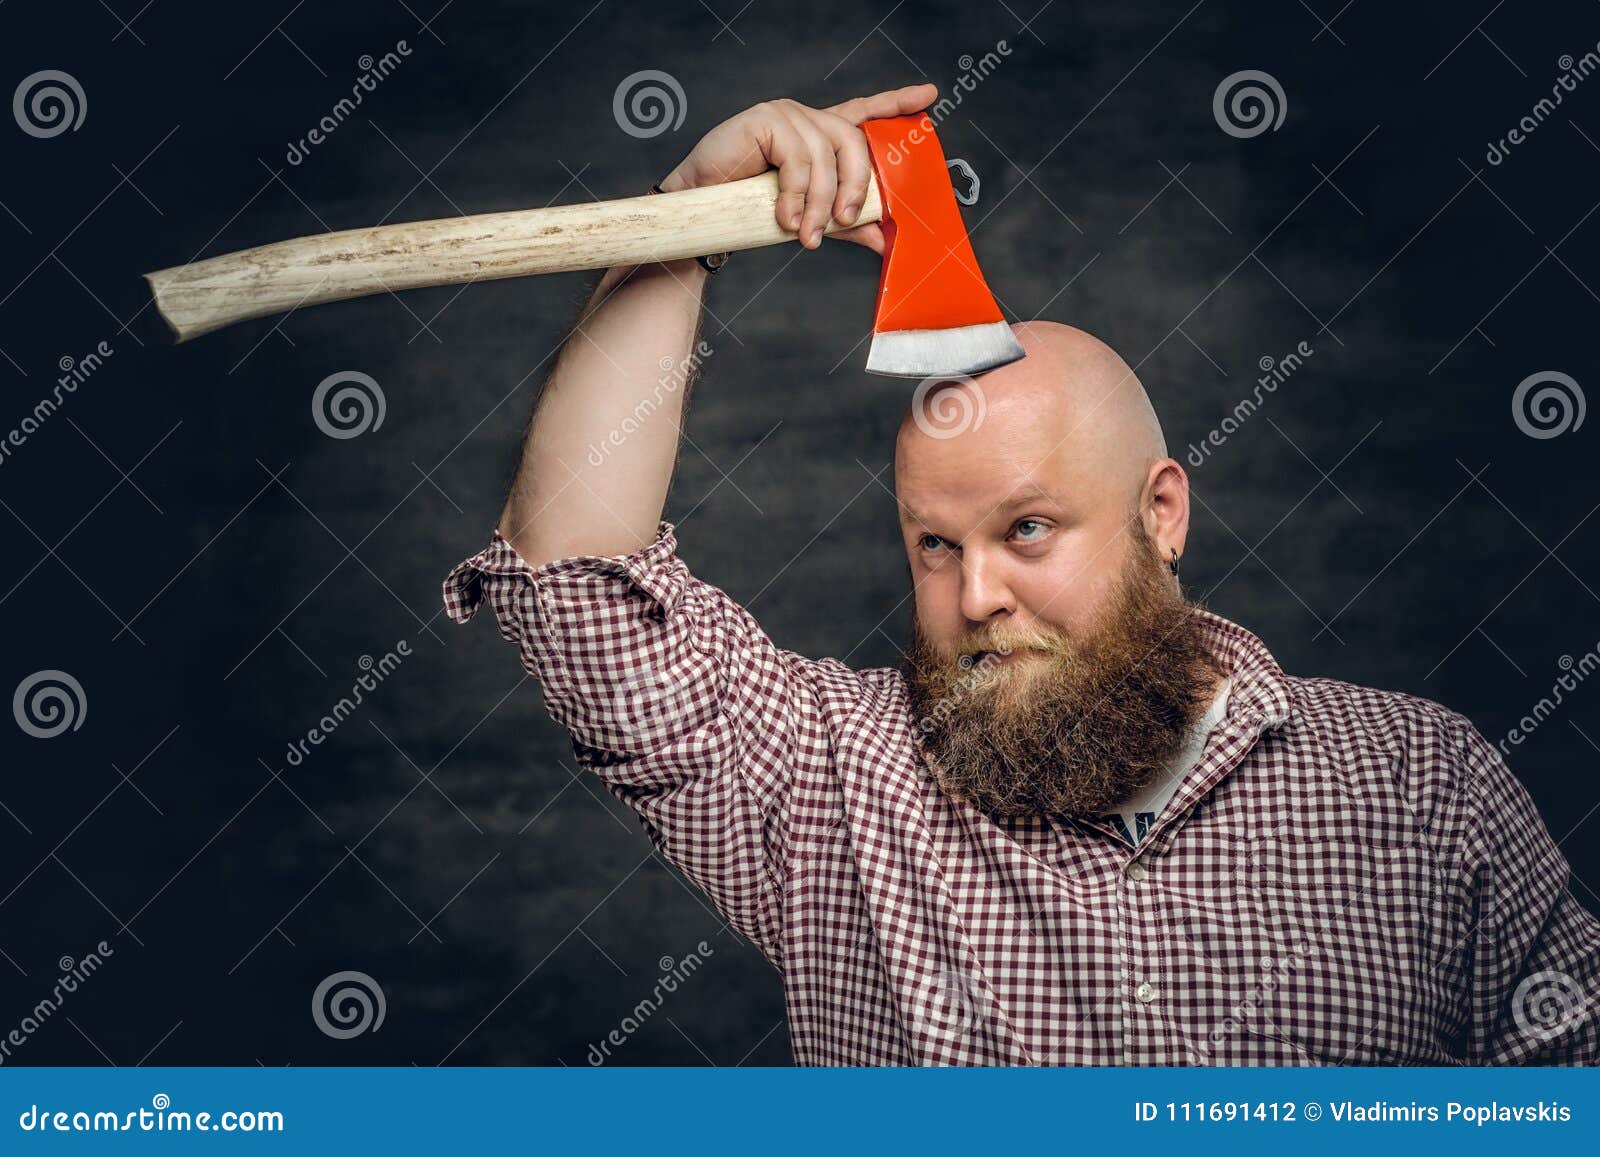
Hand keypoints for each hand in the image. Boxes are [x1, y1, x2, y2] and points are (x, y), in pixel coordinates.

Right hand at [660, 84, 937, 256]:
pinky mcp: (765, 119)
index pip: (864, 113)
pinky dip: (794, 195)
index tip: (929, 97)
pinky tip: (783, 219)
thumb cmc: (754, 210)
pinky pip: (796, 159)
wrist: (705, 213)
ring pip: (825, 157)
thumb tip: (887, 240)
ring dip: (819, 204)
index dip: (896, 103)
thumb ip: (849, 224)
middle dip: (856, 186)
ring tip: (805, 236)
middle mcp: (808, 119)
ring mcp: (787, 115)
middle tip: (847, 223)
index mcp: (822, 135)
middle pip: (854, 141)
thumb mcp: (812, 218)